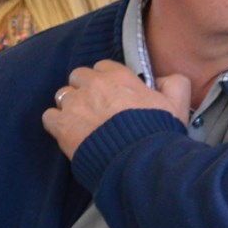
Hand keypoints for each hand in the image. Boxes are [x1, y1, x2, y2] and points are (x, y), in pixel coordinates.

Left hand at [41, 61, 189, 160]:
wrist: (138, 160)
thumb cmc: (157, 132)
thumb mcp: (178, 103)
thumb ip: (174, 83)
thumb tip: (164, 79)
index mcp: (118, 76)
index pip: (102, 66)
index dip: (106, 80)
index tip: (112, 93)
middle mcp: (93, 84)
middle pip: (78, 77)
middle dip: (85, 89)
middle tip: (97, 107)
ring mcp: (74, 104)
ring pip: (63, 96)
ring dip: (71, 106)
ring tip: (84, 122)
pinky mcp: (62, 125)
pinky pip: (49, 116)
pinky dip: (57, 123)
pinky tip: (69, 132)